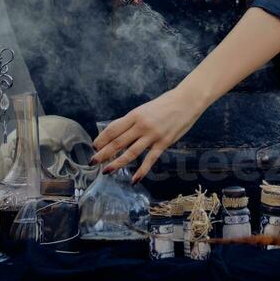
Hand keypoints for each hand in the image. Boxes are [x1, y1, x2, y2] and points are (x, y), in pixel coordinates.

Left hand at [91, 86, 206, 181]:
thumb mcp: (145, 109)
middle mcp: (141, 125)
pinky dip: (141, 171)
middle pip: (118, 142)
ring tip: (107, 171)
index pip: (113, 129)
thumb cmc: (165, 104)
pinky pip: (150, 160)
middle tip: (92, 162)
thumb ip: (133, 121)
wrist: (187, 101)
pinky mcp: (164, 143)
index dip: (102, 139)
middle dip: (103, 153)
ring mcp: (153, 135)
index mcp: (135, 115)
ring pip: (131, 152)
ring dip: (117, 163)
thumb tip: (118, 133)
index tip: (94, 146)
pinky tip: (134, 179)